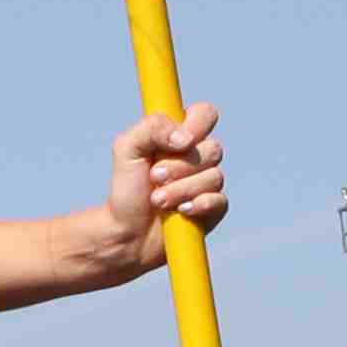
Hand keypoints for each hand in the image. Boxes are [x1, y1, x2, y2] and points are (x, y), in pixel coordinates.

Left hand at [95, 101, 226, 272]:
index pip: (205, 114)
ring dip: (182, 189)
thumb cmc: (127, 188)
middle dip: (180, 166)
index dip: (198, 124)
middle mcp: (197, 156)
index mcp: (180, 135)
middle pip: (212, 149)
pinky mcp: (213, 209)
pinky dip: (200, 205)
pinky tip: (181, 212)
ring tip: (158, 200)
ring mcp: (207, 183)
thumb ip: (151, 128)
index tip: (178, 142)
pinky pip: (220, 200)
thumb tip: (184, 138)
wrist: (126, 232)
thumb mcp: (127, 149)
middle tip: (154, 177)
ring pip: (214, 177)